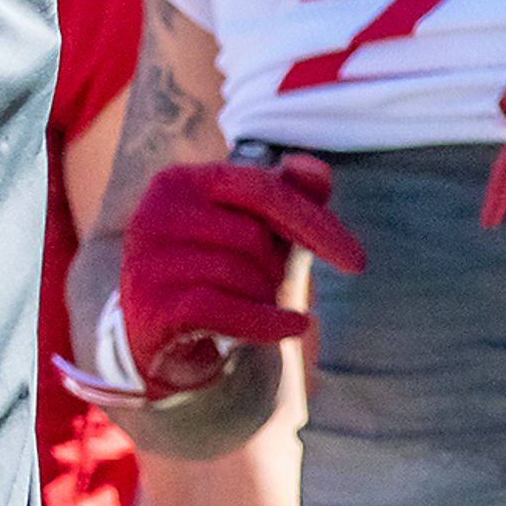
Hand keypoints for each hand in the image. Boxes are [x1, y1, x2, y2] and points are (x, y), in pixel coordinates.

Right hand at [117, 154, 364, 395]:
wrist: (158, 336)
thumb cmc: (213, 271)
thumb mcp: (250, 228)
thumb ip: (285, 195)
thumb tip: (316, 170)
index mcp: (179, 182)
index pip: (261, 188)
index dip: (314, 222)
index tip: (356, 261)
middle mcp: (155, 213)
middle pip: (252, 237)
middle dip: (275, 268)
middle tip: (266, 286)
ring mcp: (148, 260)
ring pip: (241, 275)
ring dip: (264, 298)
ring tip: (249, 305)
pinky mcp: (151, 305)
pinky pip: (228, 309)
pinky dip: (269, 322)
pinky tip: (292, 327)